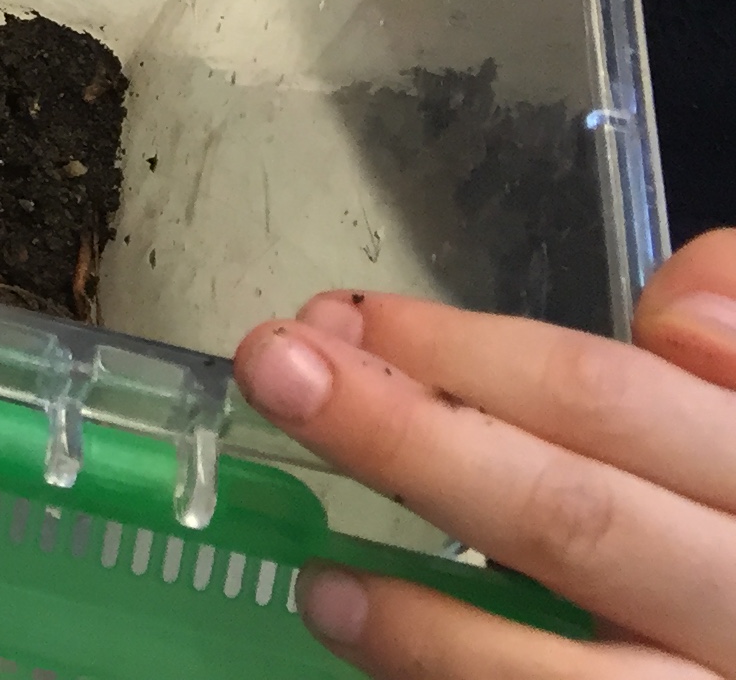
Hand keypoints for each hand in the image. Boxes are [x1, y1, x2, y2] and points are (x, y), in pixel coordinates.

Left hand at [232, 231, 735, 675]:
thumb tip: (674, 307)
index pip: (613, 402)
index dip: (467, 354)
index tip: (347, 316)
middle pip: (573, 519)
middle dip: (408, 438)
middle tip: (277, 372)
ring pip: (572, 678)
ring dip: (426, 627)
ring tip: (321, 582)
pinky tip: (381, 653)